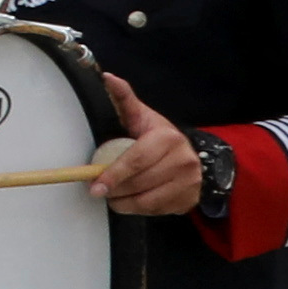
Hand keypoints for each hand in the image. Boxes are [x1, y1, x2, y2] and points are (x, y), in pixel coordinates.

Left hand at [89, 72, 209, 218]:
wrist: (193, 156)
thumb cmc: (158, 136)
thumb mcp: (142, 117)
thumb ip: (124, 100)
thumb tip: (107, 78)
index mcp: (167, 138)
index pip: (136, 160)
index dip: (113, 174)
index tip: (95, 184)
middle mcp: (183, 160)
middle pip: (140, 182)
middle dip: (115, 189)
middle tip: (99, 190)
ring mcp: (189, 182)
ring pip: (147, 200)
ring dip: (123, 202)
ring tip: (113, 195)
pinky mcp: (188, 200)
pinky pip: (155, 210)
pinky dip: (137, 208)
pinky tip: (130, 200)